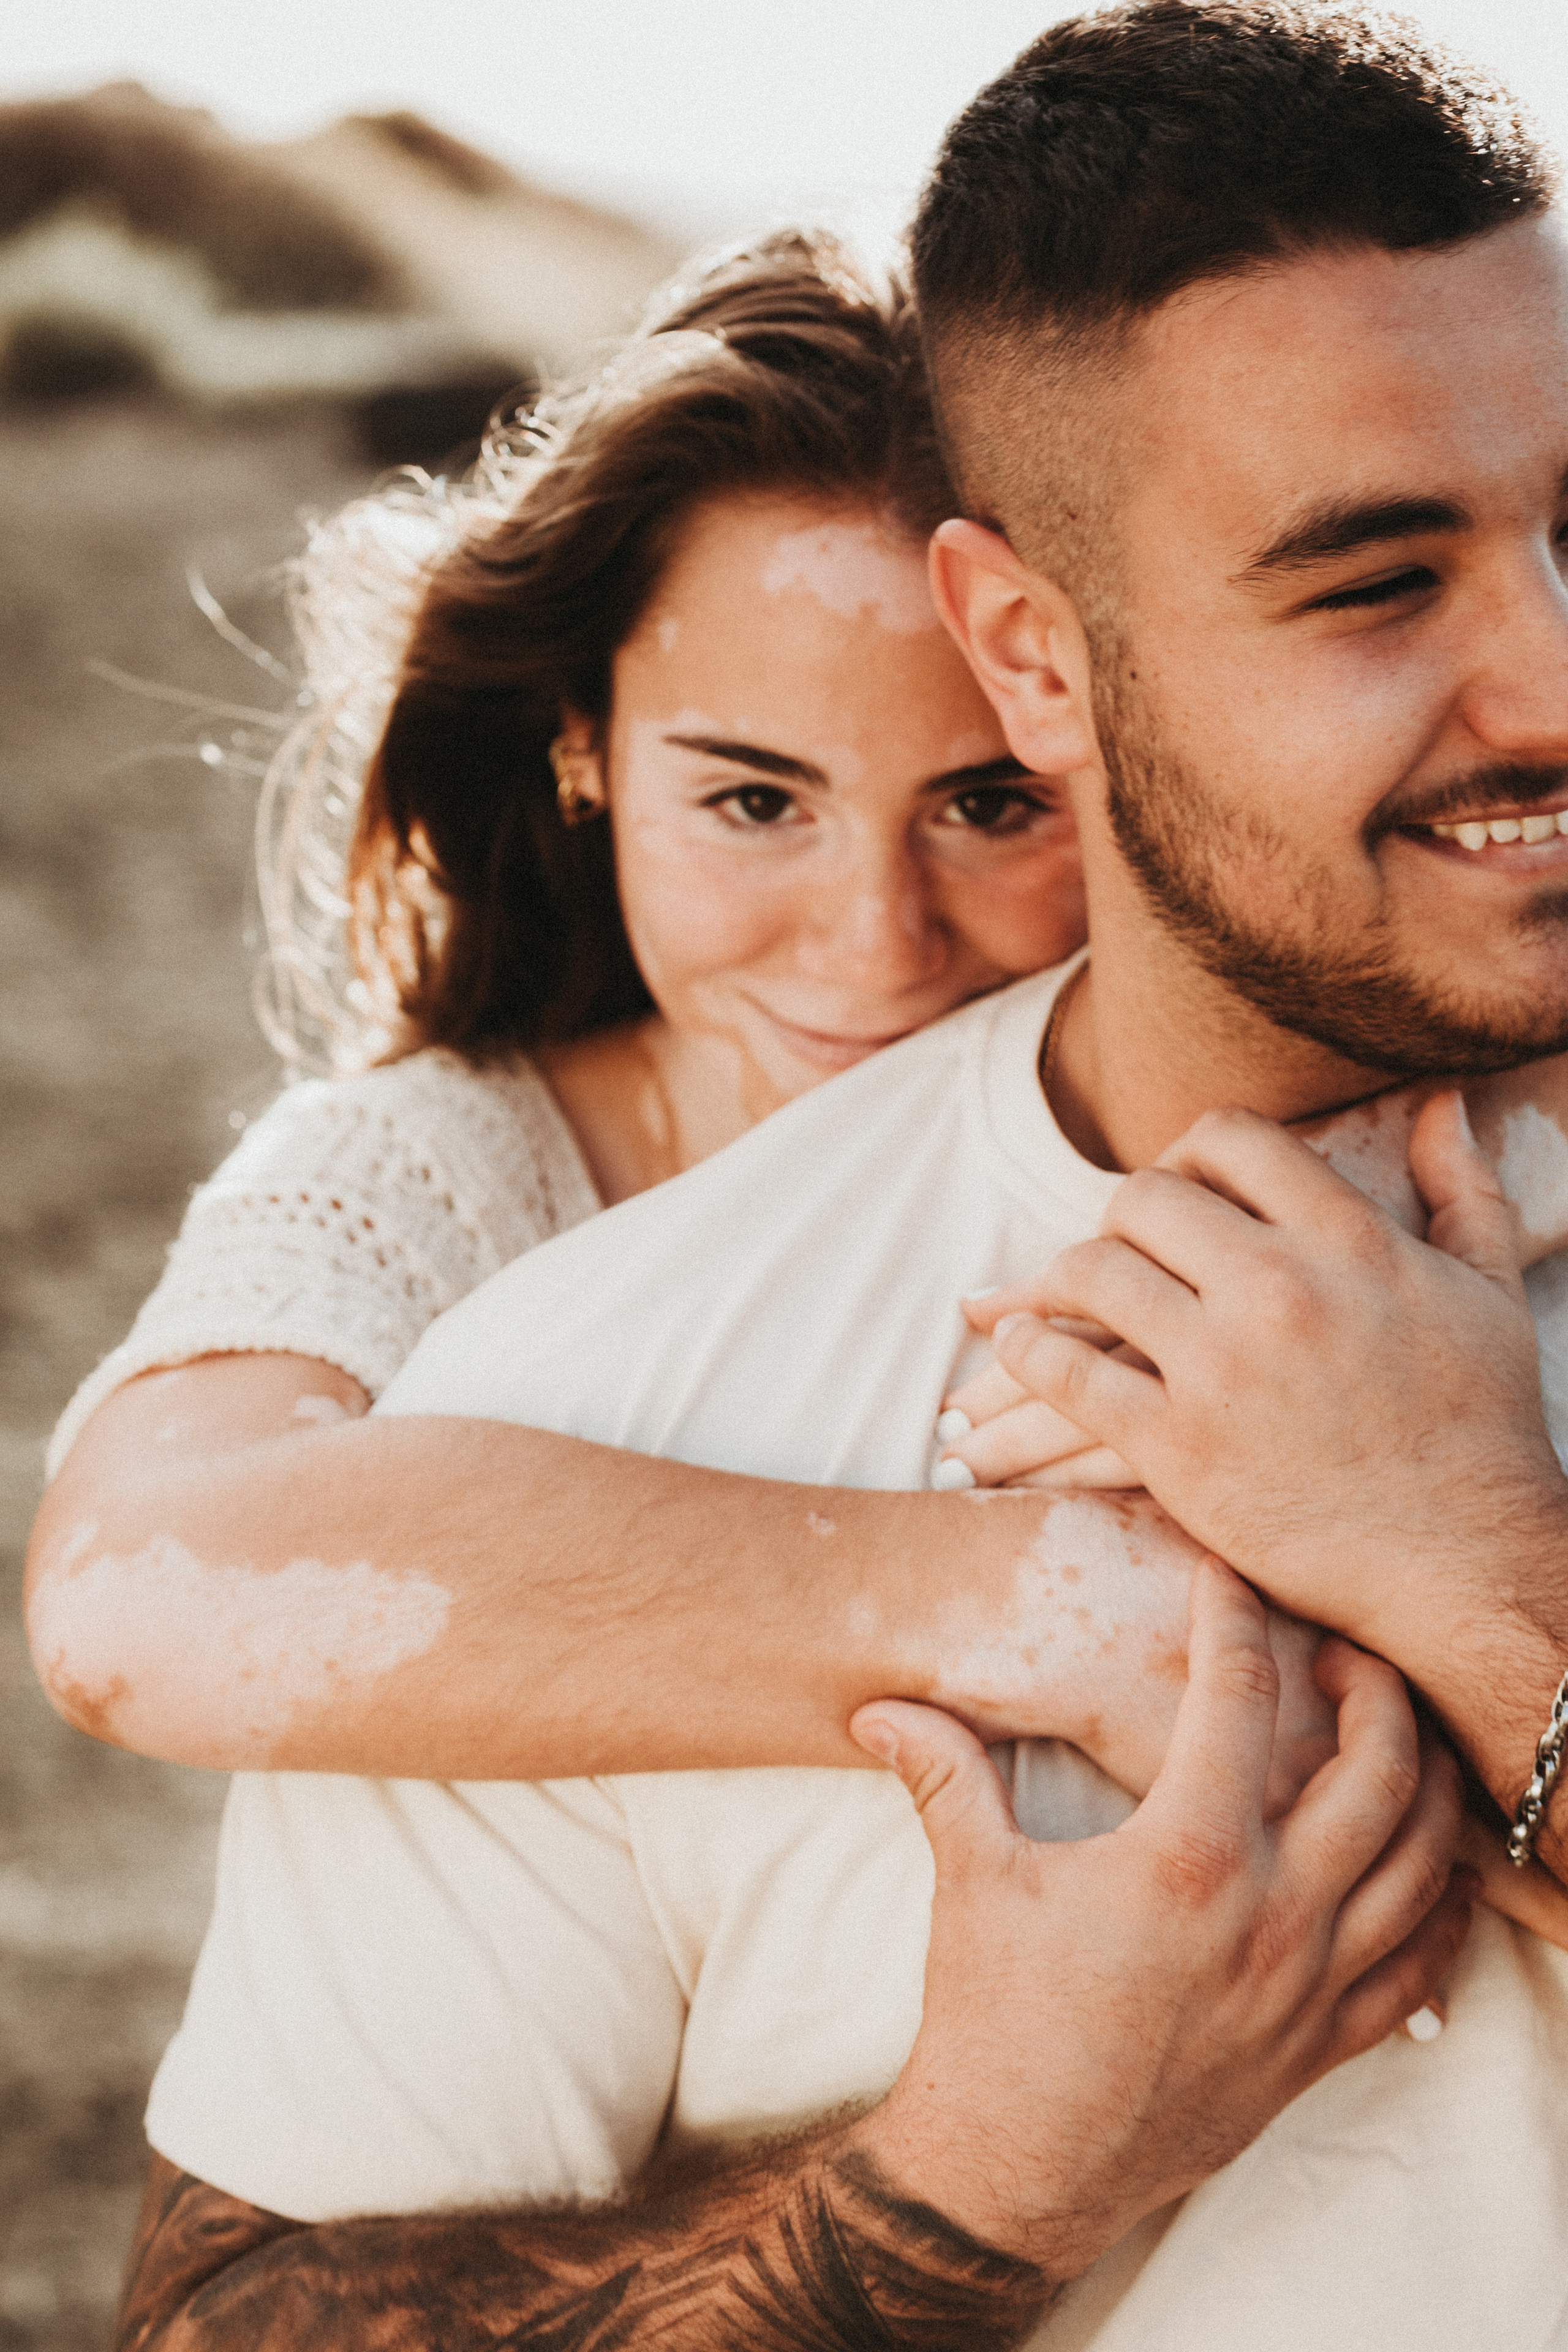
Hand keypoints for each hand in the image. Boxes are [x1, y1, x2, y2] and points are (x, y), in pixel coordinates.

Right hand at [850, 1560, 1473, 2276]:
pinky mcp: (1316, 2048)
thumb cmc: (992, 2022)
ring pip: (1423, 1867)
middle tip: (1343, 1651)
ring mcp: (1306, 1990)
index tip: (1227, 1579)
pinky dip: (1438, 1911)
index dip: (1236, 1621)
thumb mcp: (970, 1881)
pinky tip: (1424, 1872)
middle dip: (1375, 1690)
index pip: (1240, 1701)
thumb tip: (877, 1708)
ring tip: (1398, 1740)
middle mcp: (1270, 1918)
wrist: (1015, 2171)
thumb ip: (941, 1775)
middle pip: (1379, 1773)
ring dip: (1426, 1789)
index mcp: (1185, 1859)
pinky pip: (1418, 1970)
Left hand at [964, 1092, 1567, 1674]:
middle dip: (1122, 1218)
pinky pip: (1069, 1377)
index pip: (1230, 1139)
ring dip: (1052, 1283)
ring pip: (1091, 1274)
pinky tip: (1013, 1346)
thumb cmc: (1483, 1425)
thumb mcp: (1486, 1289)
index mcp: (1348, 1241)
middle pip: (1143, 1198)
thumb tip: (1440, 1104)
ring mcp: (1220, 1369)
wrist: (1464, 1559)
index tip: (1182, 1189)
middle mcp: (1278, 1289)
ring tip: (1041, 1298)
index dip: (1191, 1155)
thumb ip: (1461, 1188)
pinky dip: (1025, 1354)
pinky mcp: (1177, 1447)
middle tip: (1118, 1249)